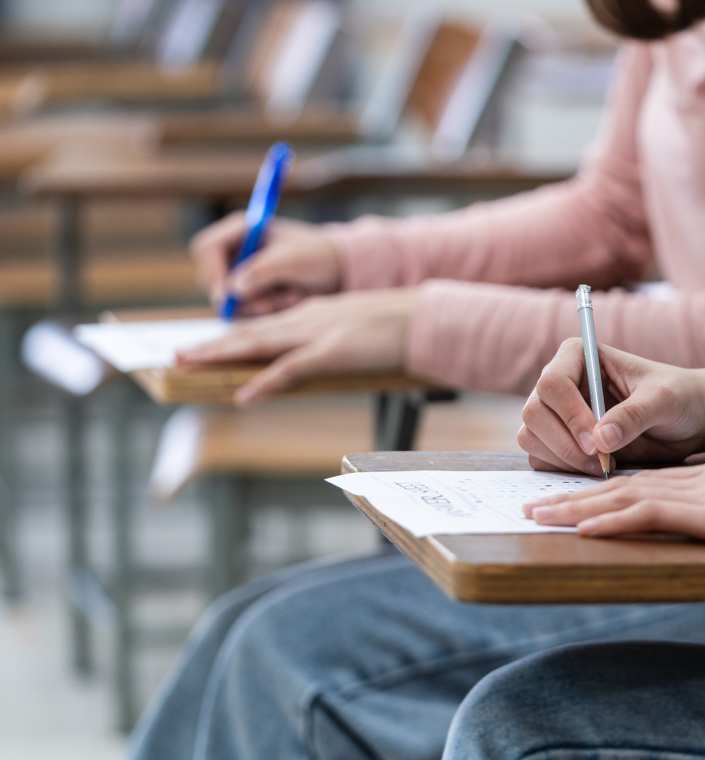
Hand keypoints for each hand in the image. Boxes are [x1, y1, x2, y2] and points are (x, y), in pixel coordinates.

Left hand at [177, 289, 416, 403]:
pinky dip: (264, 383)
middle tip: (177, 355)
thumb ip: (333, 341)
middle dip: (212, 345)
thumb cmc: (398, 327)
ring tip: (188, 364)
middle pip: (250, 333)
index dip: (232, 337)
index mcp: (313, 315)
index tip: (206, 347)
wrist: (423, 318)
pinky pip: (290, 370)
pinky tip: (243, 395)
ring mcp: (317, 335)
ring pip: (258, 344)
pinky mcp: (332, 352)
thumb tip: (318, 357)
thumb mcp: (357, 331)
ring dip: (220, 355)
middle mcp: (307, 320)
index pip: (263, 327)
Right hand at [192, 213, 344, 315]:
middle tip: (270, 303)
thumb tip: (233, 288)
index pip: (206, 248)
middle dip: (239, 297)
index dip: (212, 271)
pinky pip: (244, 314)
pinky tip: (289, 301)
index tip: (227, 293)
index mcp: (241, 230)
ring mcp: (240, 275)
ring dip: (260, 305)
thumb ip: (262, 270)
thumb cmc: (318, 255)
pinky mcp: (249, 296)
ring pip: (228, 302)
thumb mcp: (293, 259)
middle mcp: (235, 252)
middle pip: (210, 280)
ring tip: (292, 295)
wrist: (338, 271)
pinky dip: (267, 312)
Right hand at [518, 339, 704, 475]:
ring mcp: (555, 413)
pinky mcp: (558, 441)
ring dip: (563, 459)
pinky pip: (541, 458)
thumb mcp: (663, 400)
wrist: (686, 422)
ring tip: (604, 465)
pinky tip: (596, 469)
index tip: (598, 443)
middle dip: (564, 443)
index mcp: (578, 356)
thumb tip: (601, 440)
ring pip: (531, 437)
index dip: (570, 415)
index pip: (552, 383)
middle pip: (534, 412)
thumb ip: (634, 415)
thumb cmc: (677, 397)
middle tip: (600, 462)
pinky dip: (562, 470)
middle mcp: (560, 382)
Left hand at [524, 454, 704, 549]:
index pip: (640, 482)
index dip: (599, 490)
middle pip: (620, 486)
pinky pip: (651, 515)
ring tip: (539, 516)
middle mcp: (694, 480)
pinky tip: (585, 527)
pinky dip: (613, 520)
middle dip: (572, 497)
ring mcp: (701, 494)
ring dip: (577, 507)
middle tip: (532, 506)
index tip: (567, 499)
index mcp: (704, 478)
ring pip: (623, 497)